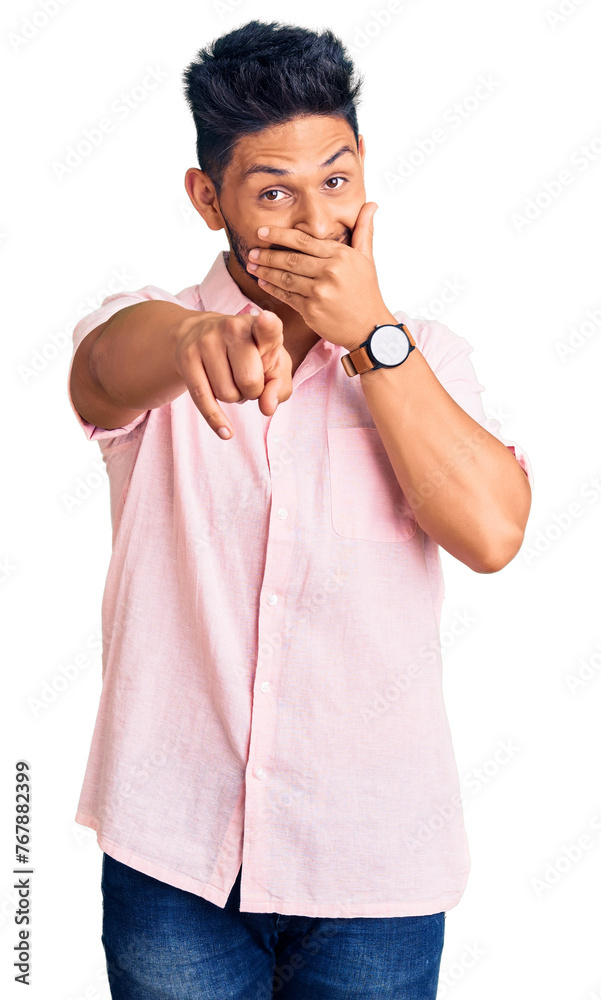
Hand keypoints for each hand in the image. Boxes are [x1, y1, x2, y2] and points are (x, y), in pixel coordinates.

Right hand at [173, 309, 292, 439]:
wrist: (200, 333)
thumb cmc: (248, 353)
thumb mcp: (272, 365)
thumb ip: (279, 387)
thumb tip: (267, 408)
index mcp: (259, 327)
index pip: (267, 328)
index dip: (268, 326)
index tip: (266, 320)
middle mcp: (232, 329)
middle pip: (249, 382)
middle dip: (252, 392)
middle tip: (248, 380)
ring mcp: (206, 341)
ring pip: (227, 395)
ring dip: (233, 397)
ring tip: (230, 379)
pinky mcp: (187, 358)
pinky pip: (203, 399)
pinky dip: (216, 420)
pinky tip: (226, 432)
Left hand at [245, 202, 396, 349]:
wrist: (369, 328)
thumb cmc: (366, 292)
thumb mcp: (367, 258)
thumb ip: (364, 230)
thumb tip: (372, 203)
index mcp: (340, 255)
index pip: (303, 240)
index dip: (279, 235)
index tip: (261, 232)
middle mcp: (329, 272)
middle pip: (290, 259)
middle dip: (267, 255)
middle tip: (251, 251)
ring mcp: (320, 292)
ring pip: (285, 277)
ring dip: (265, 271)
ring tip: (252, 266)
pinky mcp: (312, 310)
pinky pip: (286, 296)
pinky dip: (272, 288)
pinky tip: (262, 282)